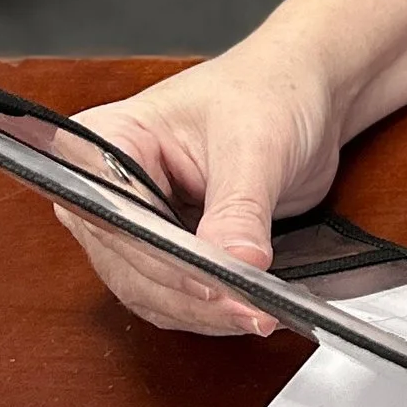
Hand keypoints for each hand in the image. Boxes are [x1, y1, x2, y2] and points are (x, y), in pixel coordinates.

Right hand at [50, 38, 345, 338]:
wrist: (302, 97)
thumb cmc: (270, 93)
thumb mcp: (257, 145)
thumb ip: (240, 207)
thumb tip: (236, 262)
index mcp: (105, 140)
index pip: (117, 216)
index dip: (164, 258)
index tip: (213, 285)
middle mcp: (105, 187)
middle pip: (129, 263)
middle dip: (193, 293)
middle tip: (251, 310)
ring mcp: (130, 224)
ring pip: (149, 291)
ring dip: (203, 312)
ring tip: (258, 313)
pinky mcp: (162, 250)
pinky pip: (173, 297)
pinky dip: (209, 311)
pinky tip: (248, 310)